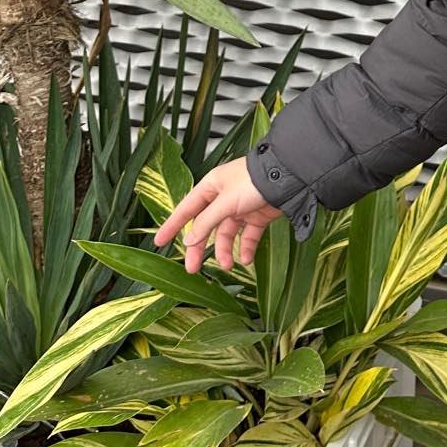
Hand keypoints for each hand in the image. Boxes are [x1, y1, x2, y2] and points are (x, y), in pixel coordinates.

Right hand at [152, 157, 282, 274]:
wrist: (287, 178)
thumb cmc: (254, 181)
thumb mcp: (225, 202)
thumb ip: (206, 221)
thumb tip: (189, 239)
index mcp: (211, 186)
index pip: (186, 209)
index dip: (172, 225)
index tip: (159, 241)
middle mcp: (223, 197)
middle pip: (205, 226)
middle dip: (199, 247)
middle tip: (192, 268)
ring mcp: (241, 207)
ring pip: (226, 234)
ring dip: (225, 251)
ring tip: (228, 265)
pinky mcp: (257, 215)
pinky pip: (247, 236)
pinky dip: (245, 248)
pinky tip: (245, 259)